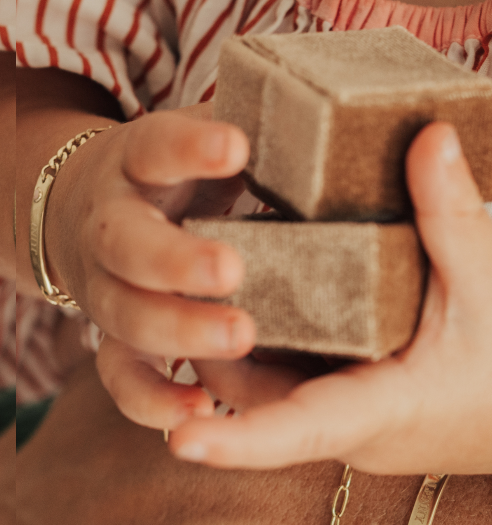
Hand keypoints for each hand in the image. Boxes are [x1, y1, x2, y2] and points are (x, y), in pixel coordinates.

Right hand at [45, 103, 256, 429]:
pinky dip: (154, 400)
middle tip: (233, 268)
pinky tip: (202, 410)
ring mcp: (107, 287)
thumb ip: (265, 126)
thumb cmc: (179, 171)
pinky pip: (122, 378)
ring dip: (181, 331)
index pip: (156, 146)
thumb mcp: (205, 134)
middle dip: (178, 260)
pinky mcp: (114, 339)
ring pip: (127, 316)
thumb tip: (370, 114)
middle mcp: (112, 226)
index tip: (237, 147)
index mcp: (138, 164)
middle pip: (128, 244)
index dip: (190, 149)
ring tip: (242, 338)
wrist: (88, 209)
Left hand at [166, 123, 491, 475]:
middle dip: (211, 356)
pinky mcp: (359, 409)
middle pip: (258, 402)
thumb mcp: (488, 284)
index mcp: (381, 412)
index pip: (297, 435)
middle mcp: (353, 431)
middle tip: (167, 292)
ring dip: (237, 349)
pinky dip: (275, 346)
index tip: (179, 438)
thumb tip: (428, 133)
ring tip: (198, 279)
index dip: (236, 438)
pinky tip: (260, 292)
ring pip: (272, 392)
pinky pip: (297, 385)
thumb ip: (451, 210)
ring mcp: (353, 425)